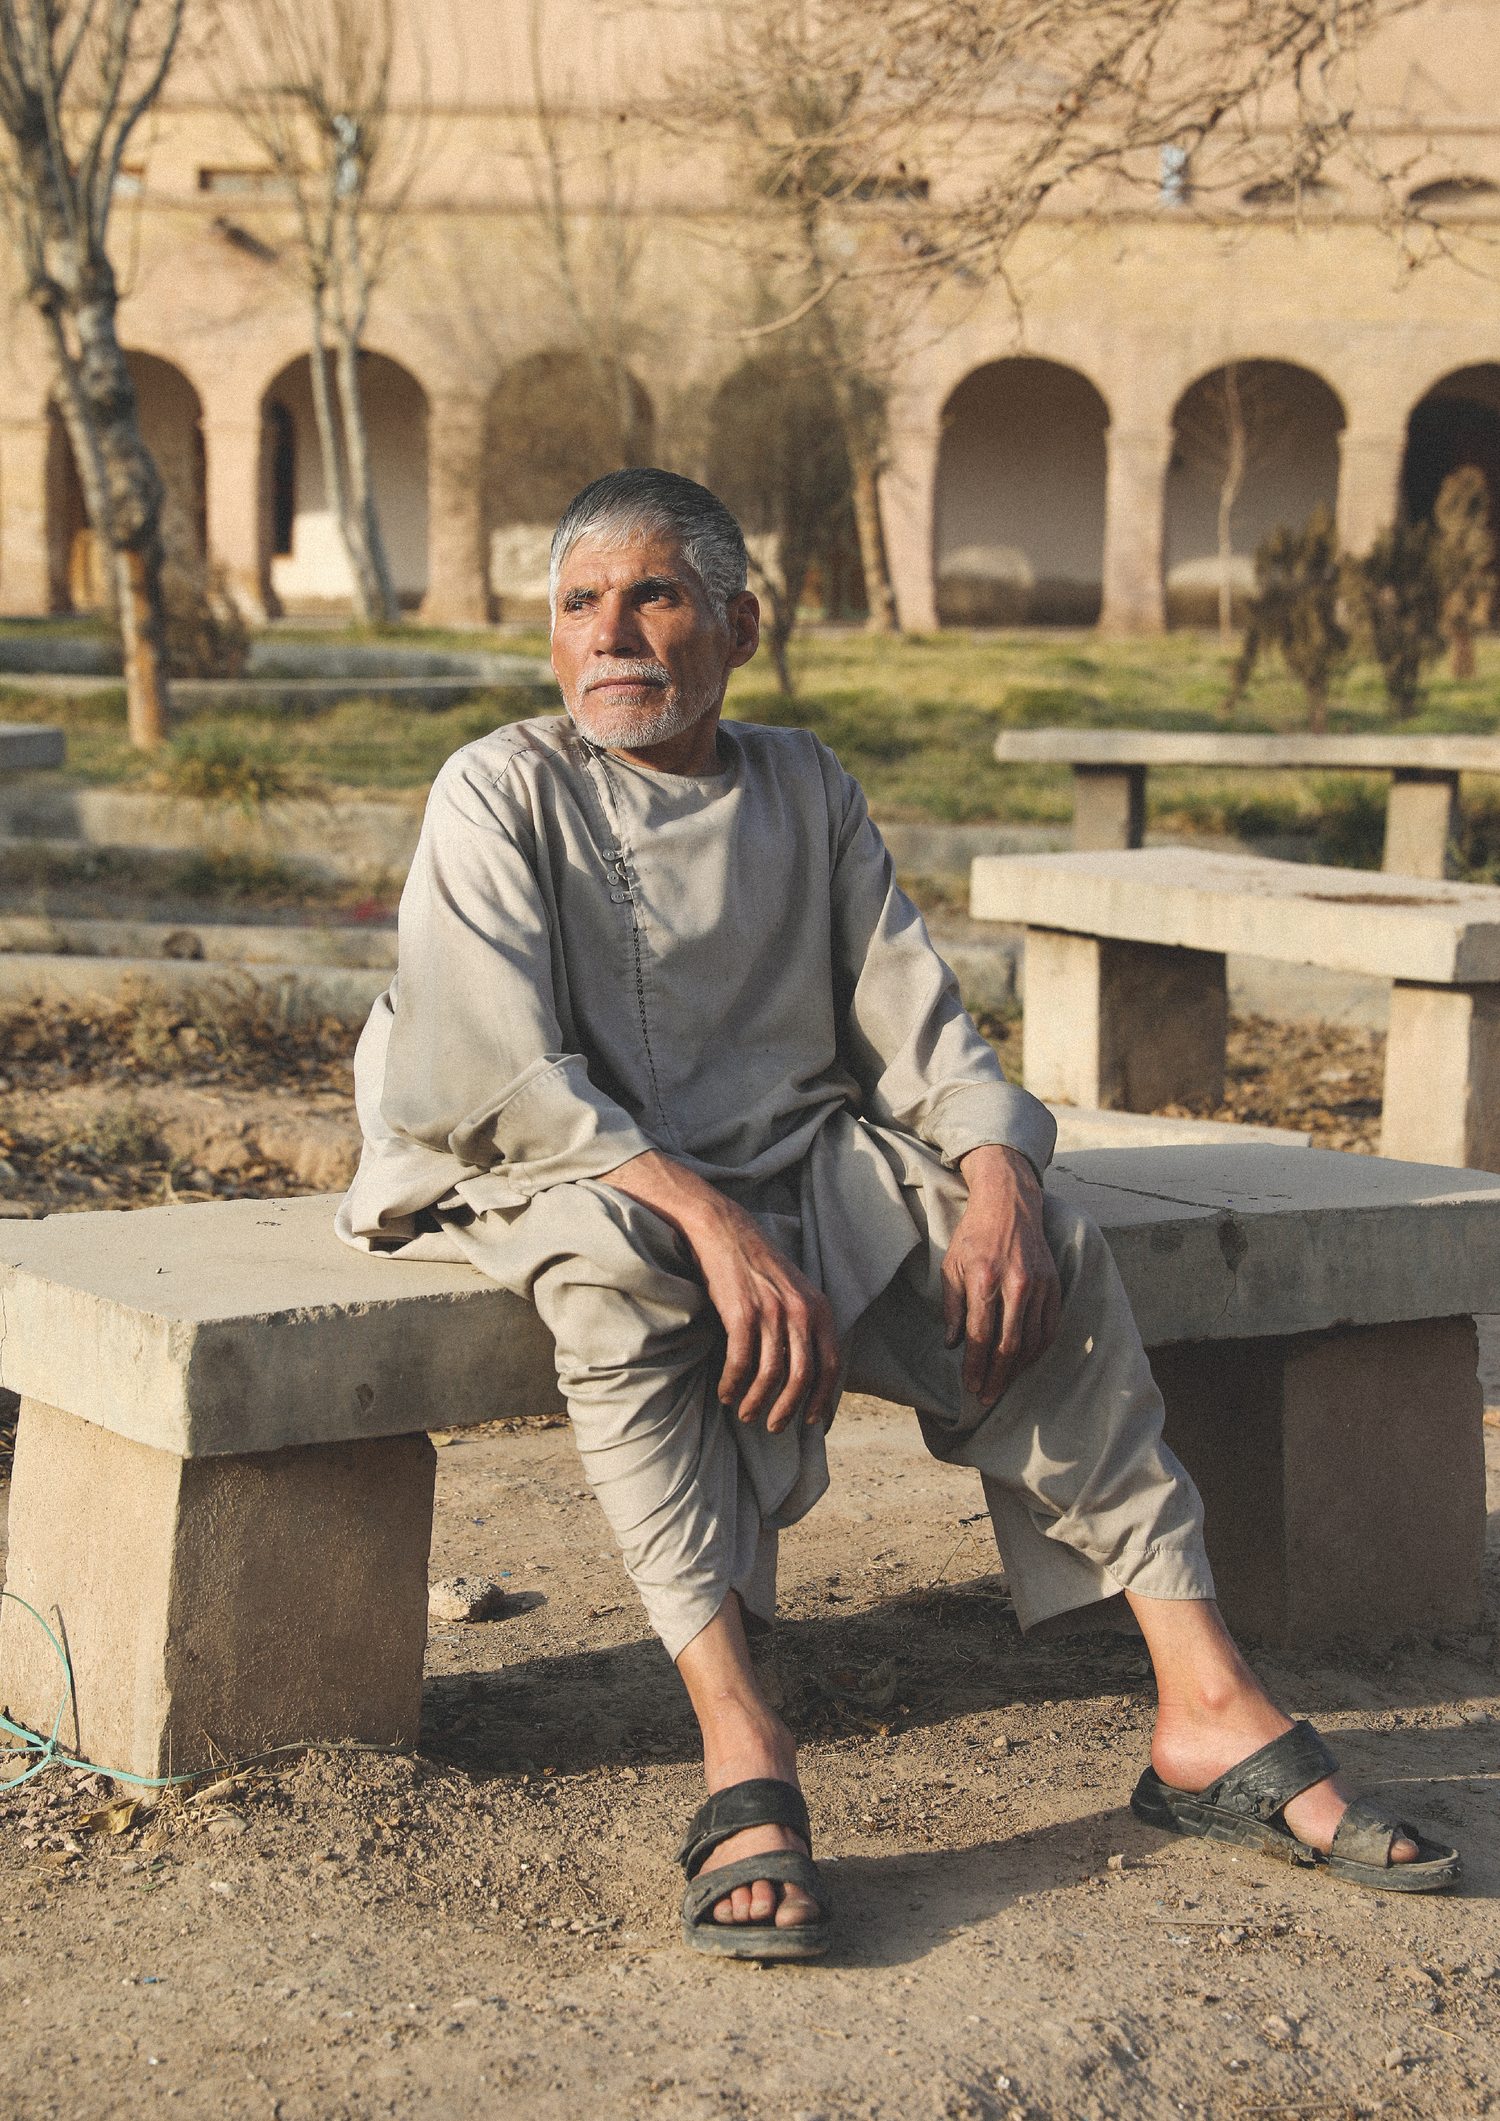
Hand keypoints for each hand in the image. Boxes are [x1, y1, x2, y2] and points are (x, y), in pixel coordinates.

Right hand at [599, 1151, 839, 1433]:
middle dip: (789, 1409)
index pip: (833, 1364)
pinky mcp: (741, 1312)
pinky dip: (733, 1384)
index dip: (825, 1398)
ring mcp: (771, 1311)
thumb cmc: (757, 1264)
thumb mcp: (795, 1289)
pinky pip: (741, 1362)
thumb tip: (808, 1371)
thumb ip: (806, 1323)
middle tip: (775, 1427)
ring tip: (747, 1415)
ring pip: (771, 1375)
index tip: (813, 1421)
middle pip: (803, 1377)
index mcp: (819, 1307)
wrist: (722, 1228)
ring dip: (758, 1403)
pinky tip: (726, 1392)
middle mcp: (801, 1310)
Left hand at [943, 1144, 1061, 1406]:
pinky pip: (1049, 1328)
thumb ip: (953, 1307)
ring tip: (1002, 1385)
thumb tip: (953, 1345)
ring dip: (1017, 1370)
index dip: (974, 1366)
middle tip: (985, 1396)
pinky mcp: (1054, 1285)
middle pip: (1008, 1345)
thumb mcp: (951, 1266)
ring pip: (1032, 1341)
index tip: (970, 1385)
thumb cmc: (974, 1234)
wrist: (1009, 1203)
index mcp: (985, 1279)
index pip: (980, 1336)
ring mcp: (1040, 1285)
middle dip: (996, 1376)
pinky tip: (1024, 1363)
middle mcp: (1016, 1284)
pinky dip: (1037, 1351)